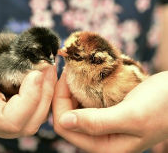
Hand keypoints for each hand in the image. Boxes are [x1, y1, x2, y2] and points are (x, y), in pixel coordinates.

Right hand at [0, 25, 56, 137]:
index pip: (10, 121)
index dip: (29, 99)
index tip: (36, 73)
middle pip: (27, 123)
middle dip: (43, 96)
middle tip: (48, 67)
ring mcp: (1, 117)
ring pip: (35, 117)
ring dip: (47, 94)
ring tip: (48, 68)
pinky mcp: (12, 109)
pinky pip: (36, 109)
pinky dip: (45, 92)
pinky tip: (45, 74)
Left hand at [53, 70, 167, 152]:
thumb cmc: (163, 107)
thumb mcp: (131, 115)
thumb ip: (97, 123)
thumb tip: (63, 122)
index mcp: (103, 146)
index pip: (64, 126)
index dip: (58, 101)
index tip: (63, 76)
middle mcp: (99, 138)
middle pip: (66, 116)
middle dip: (62, 93)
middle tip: (67, 70)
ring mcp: (102, 124)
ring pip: (74, 107)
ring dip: (71, 89)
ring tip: (74, 71)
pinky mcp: (106, 112)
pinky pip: (85, 101)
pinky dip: (82, 88)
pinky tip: (84, 76)